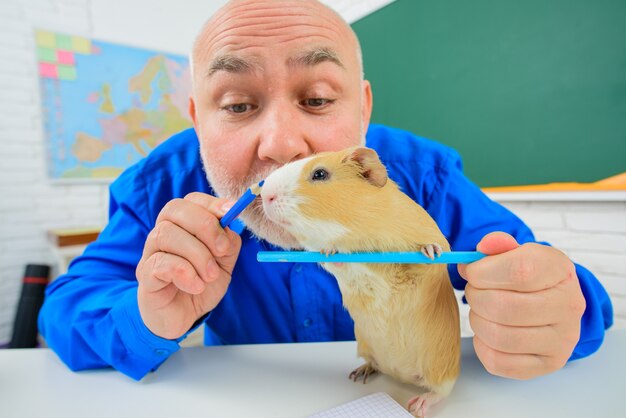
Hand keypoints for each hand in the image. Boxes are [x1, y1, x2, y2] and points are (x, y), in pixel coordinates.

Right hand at [136, 192, 240, 339]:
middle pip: (174, 209)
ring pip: (166, 234)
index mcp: (183, 224)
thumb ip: (228, 242)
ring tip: (210, 275)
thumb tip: (229, 225)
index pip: (191, 200)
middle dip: (205, 225)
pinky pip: (160, 263)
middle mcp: (163, 232)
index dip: (211, 203)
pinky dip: (185, 273)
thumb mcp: (223, 262)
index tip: (231, 212)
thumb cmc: (201, 282)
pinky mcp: (145, 275)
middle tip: (222, 250)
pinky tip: (196, 286)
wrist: (184, 316)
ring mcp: (151, 252)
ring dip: (197, 255)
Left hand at [458, 232, 585, 378]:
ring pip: (499, 336)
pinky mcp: (548, 364)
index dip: (483, 272)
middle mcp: (568, 307)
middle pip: (504, 307)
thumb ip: (498, 245)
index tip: (472, 271)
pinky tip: (488, 332)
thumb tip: (483, 247)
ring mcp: (561, 340)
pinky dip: (482, 345)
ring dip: (477, 321)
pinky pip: (498, 361)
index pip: (519, 271)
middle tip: (474, 291)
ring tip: (481, 310)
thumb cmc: (531, 275)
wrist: (555, 303)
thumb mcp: (518, 252)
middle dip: (476, 297)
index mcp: (560, 271)